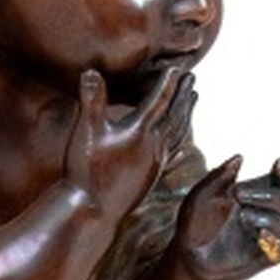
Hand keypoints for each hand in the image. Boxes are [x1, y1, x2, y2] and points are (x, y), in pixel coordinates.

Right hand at [64, 63, 195, 212]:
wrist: (93, 212)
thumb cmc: (86, 172)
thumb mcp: (86, 132)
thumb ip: (91, 100)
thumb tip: (91, 71)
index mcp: (139, 131)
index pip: (158, 100)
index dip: (168, 82)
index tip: (178, 67)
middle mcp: (153, 146)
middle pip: (174, 114)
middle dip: (183, 94)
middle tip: (192, 78)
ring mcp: (155, 162)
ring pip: (178, 132)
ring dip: (186, 113)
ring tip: (193, 100)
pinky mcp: (152, 176)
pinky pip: (173, 151)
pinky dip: (180, 137)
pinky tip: (181, 138)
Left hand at [176, 156, 279, 279]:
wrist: (186, 258)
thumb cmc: (194, 225)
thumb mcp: (199, 198)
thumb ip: (217, 176)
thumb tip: (239, 157)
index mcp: (254, 197)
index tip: (277, 164)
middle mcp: (263, 216)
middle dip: (263, 195)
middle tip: (236, 194)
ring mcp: (263, 238)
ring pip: (279, 226)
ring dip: (262, 217)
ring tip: (240, 216)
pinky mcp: (262, 259)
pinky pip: (279, 253)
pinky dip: (274, 244)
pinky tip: (261, 236)